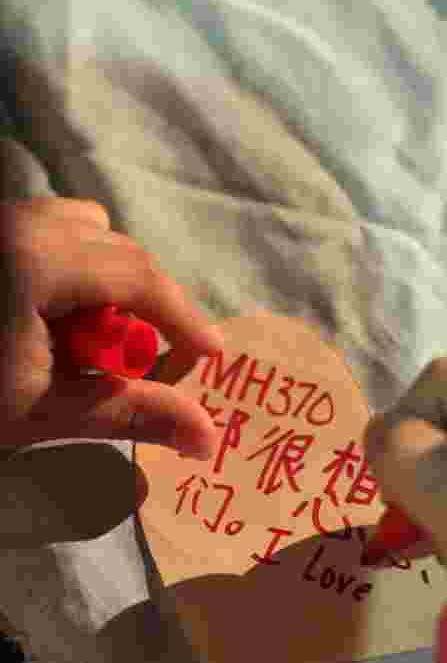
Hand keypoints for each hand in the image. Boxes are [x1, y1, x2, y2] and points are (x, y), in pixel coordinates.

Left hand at [0, 198, 224, 458]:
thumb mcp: (44, 413)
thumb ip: (132, 413)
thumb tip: (212, 439)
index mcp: (35, 260)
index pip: (139, 278)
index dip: (184, 320)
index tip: (212, 359)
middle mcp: (16, 223)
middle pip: (117, 251)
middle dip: (144, 308)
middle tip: (142, 364)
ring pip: (80, 231)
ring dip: (103, 282)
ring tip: (82, 341)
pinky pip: (44, 232)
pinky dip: (65, 270)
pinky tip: (42, 320)